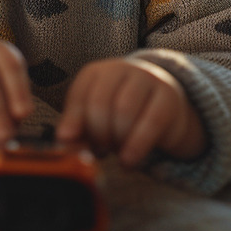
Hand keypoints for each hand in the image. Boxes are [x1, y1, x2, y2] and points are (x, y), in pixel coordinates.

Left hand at [56, 58, 205, 166]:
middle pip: (100, 102)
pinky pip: (151, 122)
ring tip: (116, 153)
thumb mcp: (95, 118)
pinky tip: (128, 162)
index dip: (73, 121)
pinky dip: (136, 147)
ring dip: (116, 140)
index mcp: (96, 72)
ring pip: (124, 111)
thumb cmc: (121, 115)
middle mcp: (120, 69)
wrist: (165, 107)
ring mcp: (147, 79)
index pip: (79, 94)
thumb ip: (77, 128)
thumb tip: (63, 140)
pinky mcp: (168, 96)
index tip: (68, 141)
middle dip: (97, 133)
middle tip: (99, 150)